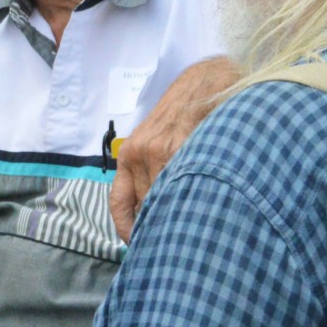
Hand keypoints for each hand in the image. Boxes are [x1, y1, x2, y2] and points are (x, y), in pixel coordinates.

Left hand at [110, 56, 241, 243]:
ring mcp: (162, 151)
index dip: (129, 230)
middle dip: (159, 226)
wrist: (206, 80)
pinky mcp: (185, 146)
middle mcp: (139, 154)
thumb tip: (155, 212)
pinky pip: (186, 185)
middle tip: (174, 244)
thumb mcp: (156, 138)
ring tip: (194, 230)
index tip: (140, 246)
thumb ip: (151, 170)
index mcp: (129, 155)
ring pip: (165, 199)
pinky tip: (206, 208)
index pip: (120, 204)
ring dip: (179, 216)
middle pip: (145, 207)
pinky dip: (194, 199)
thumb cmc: (182, 112)